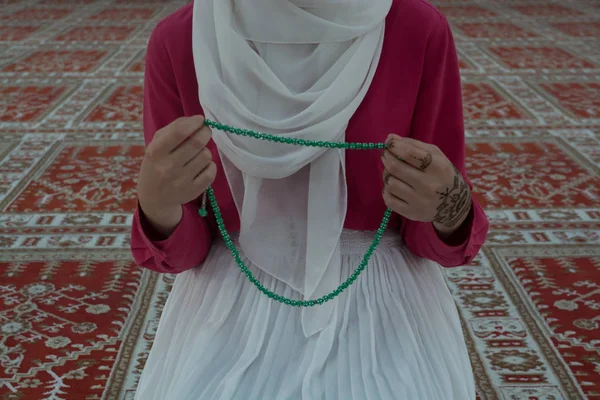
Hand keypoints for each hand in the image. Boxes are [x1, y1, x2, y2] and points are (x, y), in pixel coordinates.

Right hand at [137, 115, 216, 235]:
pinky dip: (210, 165)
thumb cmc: (156, 165)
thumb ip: (173, 129)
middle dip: (205, 132)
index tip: (200, 120)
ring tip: (198, 153)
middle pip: (197, 142)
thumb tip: (196, 119)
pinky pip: (211, 171)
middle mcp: (168, 167)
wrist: (154, 198)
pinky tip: (202, 166)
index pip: (179, 132)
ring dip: (206, 150)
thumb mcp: (155, 145)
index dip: (194, 122)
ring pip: (206, 156)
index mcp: (156, 152)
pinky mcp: (193, 191)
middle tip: (205, 131)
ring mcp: (181, 181)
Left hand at [381, 134, 471, 235]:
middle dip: (387, 158)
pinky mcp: (411, 213)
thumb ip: (413, 145)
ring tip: (393, 173)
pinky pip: (388, 199)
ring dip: (387, 175)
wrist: (453, 204)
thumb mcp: (435, 155)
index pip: (408, 153)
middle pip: (395, 167)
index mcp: (437, 167)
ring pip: (390, 183)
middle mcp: (429, 185)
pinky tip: (394, 187)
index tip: (389, 144)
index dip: (394, 146)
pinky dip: (387, 190)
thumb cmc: (441, 174)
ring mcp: (419, 201)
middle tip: (386, 156)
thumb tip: (390, 138)